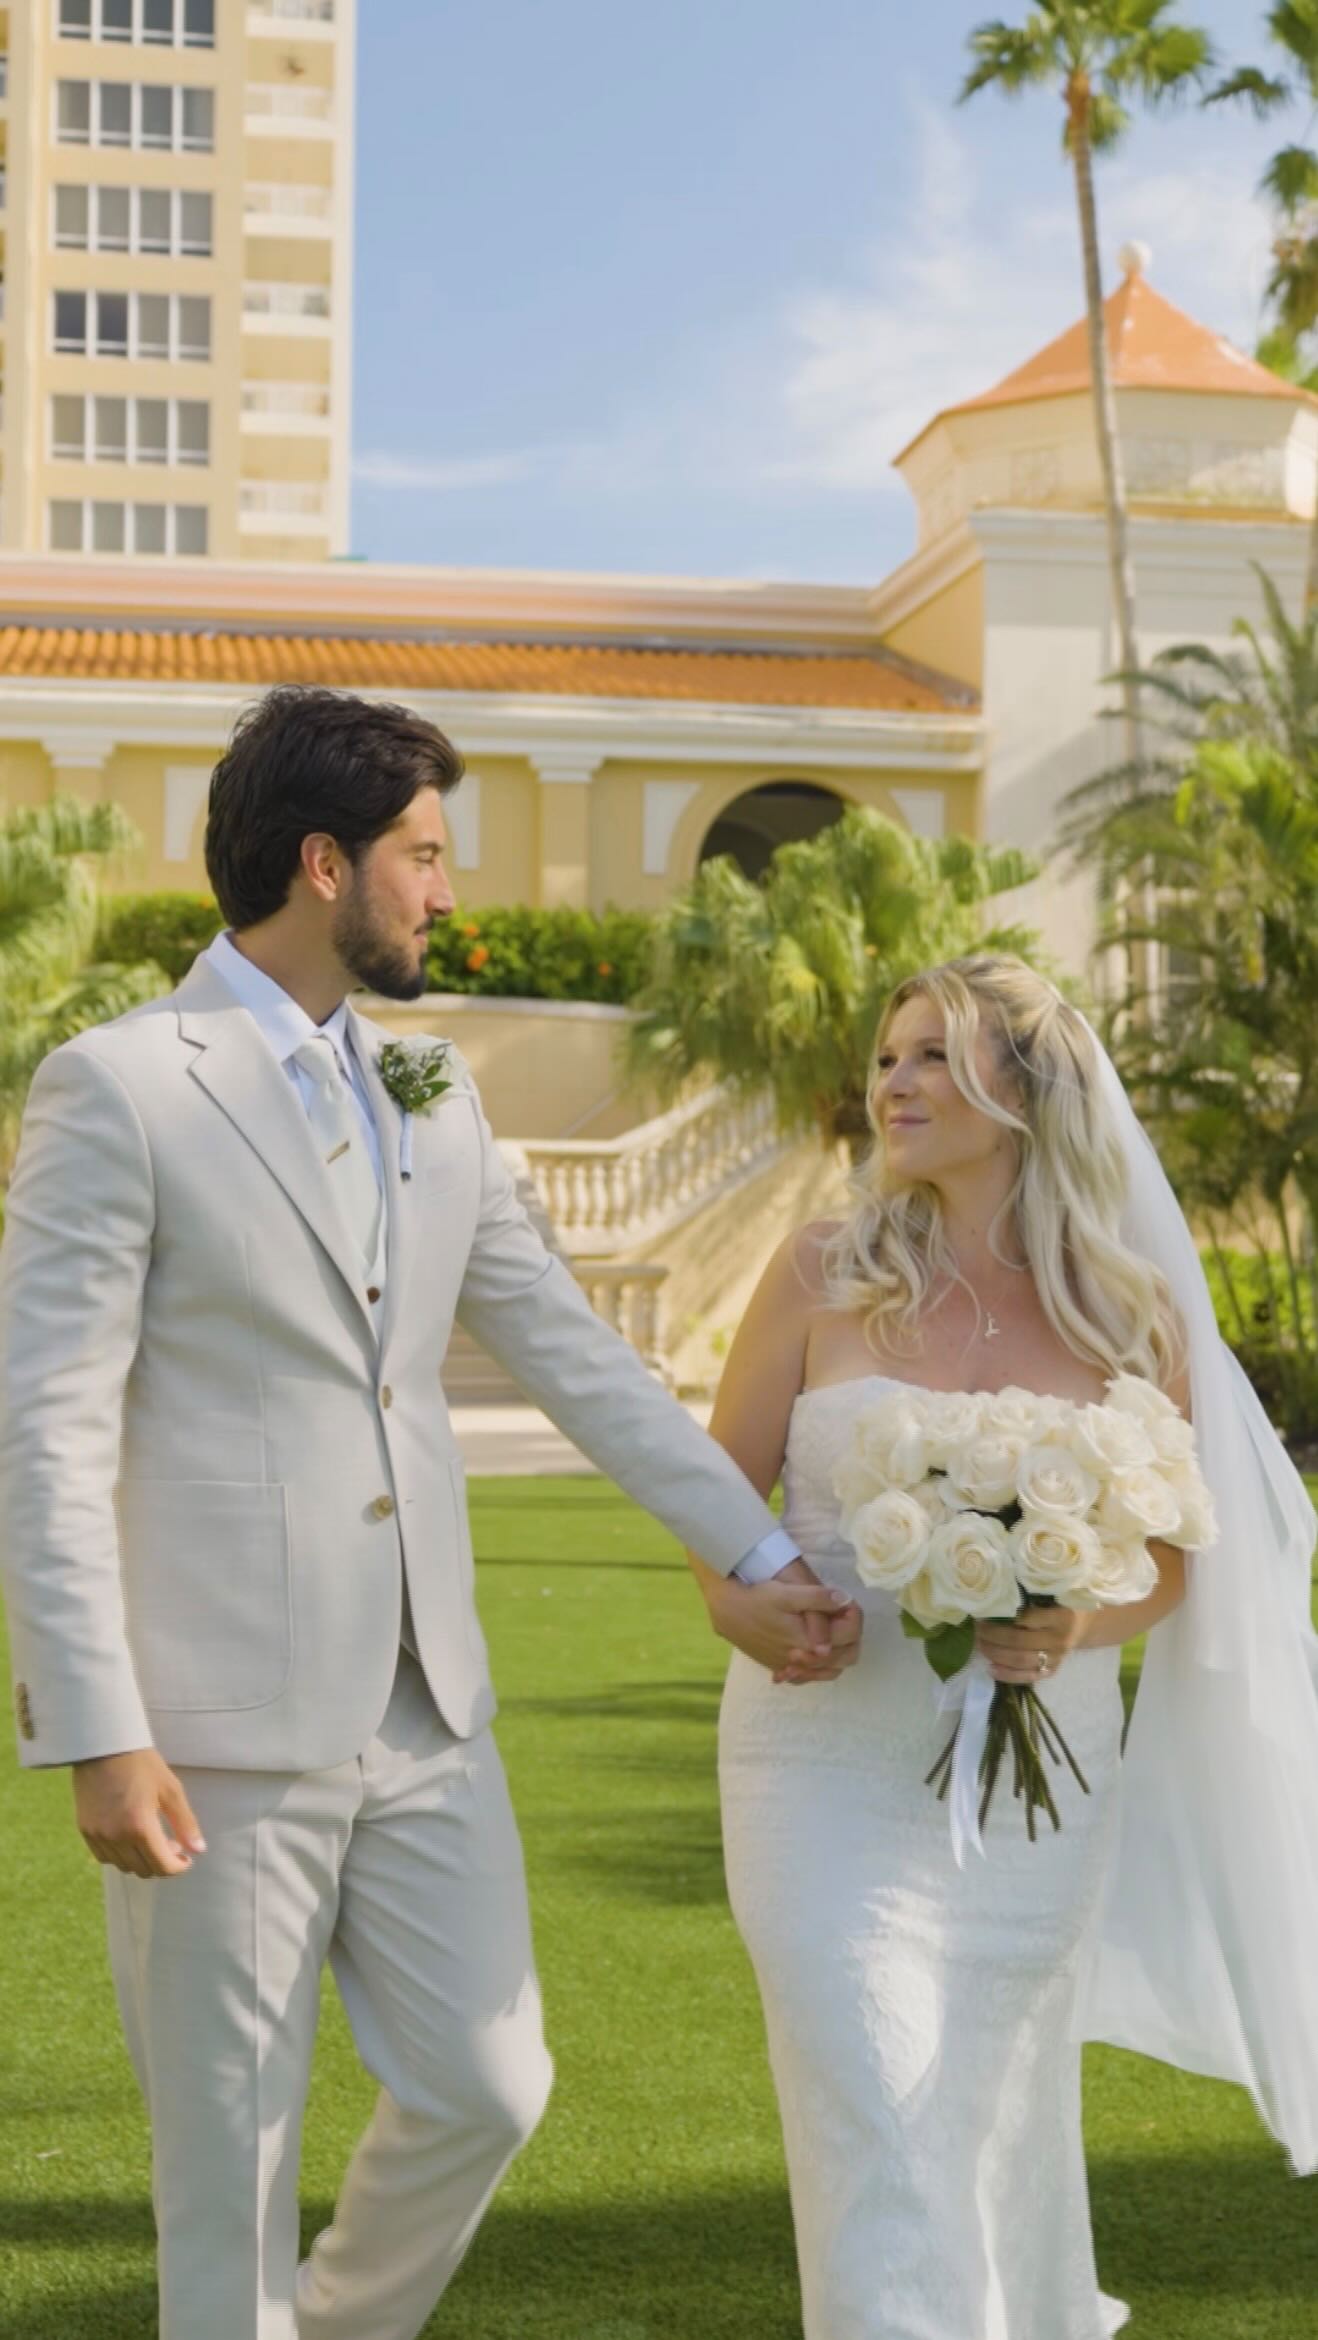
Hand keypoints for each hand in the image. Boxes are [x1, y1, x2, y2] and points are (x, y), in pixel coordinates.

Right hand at [73, 1749, 206, 1878]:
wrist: (104, 1745)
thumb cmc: (141, 1764)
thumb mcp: (170, 1790)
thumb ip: (185, 1823)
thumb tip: (199, 1850)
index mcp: (140, 1827)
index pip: (162, 1866)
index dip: (178, 1867)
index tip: (186, 1858)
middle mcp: (116, 1836)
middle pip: (143, 1869)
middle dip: (162, 1862)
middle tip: (172, 1844)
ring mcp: (98, 1835)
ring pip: (123, 1866)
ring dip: (141, 1860)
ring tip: (152, 1839)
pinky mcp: (85, 1830)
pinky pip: (105, 1857)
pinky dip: (120, 1855)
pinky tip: (130, 1838)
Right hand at [706, 1559, 861, 1683]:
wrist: (726, 1610)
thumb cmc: (757, 1599)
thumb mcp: (787, 1593)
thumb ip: (818, 1598)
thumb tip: (845, 1600)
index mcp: (810, 1643)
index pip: (850, 1636)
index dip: (853, 1615)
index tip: (846, 1601)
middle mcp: (803, 1662)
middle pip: (845, 1657)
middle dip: (850, 1635)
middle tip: (842, 1614)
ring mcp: (791, 1667)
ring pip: (828, 1670)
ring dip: (836, 1651)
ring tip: (833, 1629)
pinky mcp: (779, 1667)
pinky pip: (808, 1675)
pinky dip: (818, 1664)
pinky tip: (813, 1650)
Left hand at [974, 1603, 1091, 1685]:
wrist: (1085, 1625)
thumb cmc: (1063, 1603)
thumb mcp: (1055, 1593)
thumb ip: (1033, 1594)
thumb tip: (997, 1593)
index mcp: (1061, 1617)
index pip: (1029, 1618)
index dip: (1004, 1616)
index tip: (986, 1611)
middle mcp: (1059, 1639)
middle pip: (1020, 1641)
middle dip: (993, 1636)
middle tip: (977, 1628)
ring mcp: (1056, 1657)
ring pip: (1021, 1660)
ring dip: (996, 1654)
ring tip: (980, 1645)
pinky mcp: (1052, 1670)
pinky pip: (1028, 1677)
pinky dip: (1007, 1675)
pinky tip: (990, 1669)